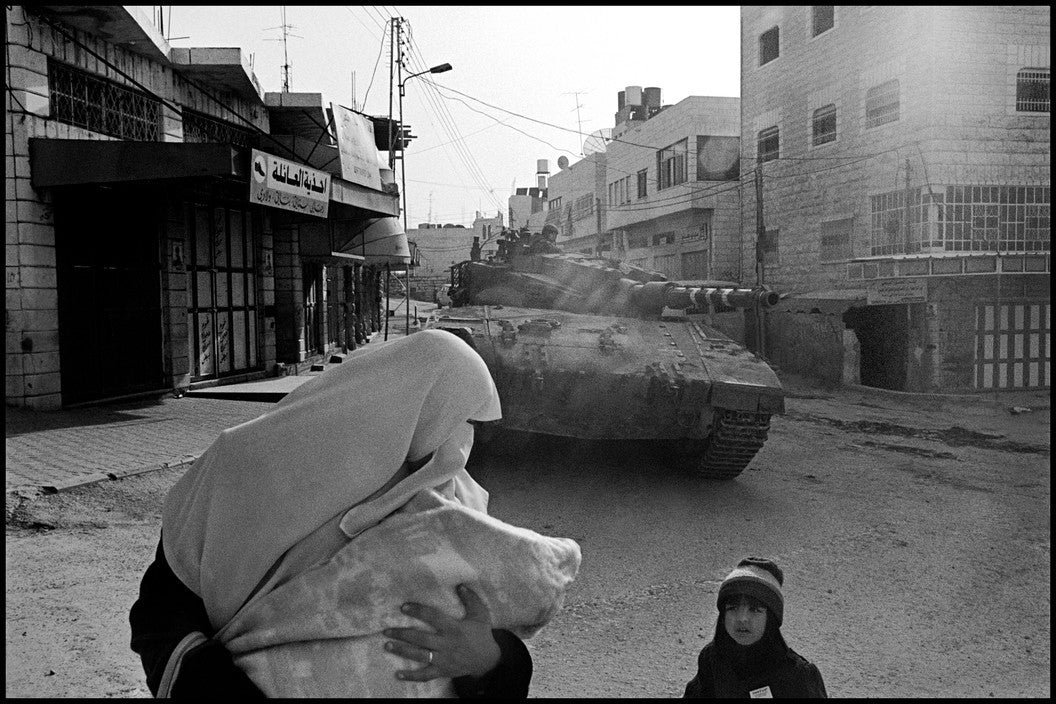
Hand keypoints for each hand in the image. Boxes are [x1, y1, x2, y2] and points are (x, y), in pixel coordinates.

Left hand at [383, 583, 500, 681]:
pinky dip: (411, 676)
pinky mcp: (442, 671)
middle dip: (402, 634)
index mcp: (454, 628)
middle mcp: (446, 644)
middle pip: (421, 639)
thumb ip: (471, 599)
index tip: (403, 607)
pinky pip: (425, 675)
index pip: (433, 618)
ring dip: (402, 651)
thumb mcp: (480, 614)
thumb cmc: (481, 635)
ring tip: (387, 645)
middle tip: (386, 630)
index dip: (418, 611)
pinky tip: (398, 674)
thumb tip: (460, 585)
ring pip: (419, 655)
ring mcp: (443, 659)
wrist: (487, 660)